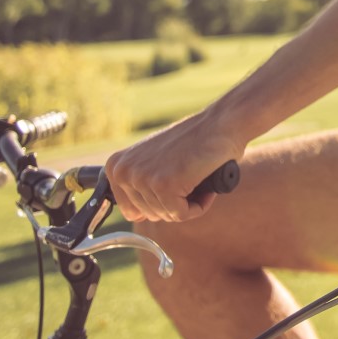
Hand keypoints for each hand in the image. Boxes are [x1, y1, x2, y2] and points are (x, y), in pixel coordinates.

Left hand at [104, 113, 245, 222]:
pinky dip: (198, 206)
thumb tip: (135, 216)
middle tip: (190, 178)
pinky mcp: (164, 185)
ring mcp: (142, 178)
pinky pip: (182, 214)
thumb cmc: (194, 141)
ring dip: (189, 204)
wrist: (221, 123)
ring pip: (166, 215)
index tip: (175, 182)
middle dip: (175, 203)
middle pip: (149, 214)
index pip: (131, 211)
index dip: (160, 202)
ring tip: (198, 179)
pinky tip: (205, 188)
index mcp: (116, 165)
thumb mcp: (154, 159)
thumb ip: (138, 181)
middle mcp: (124, 171)